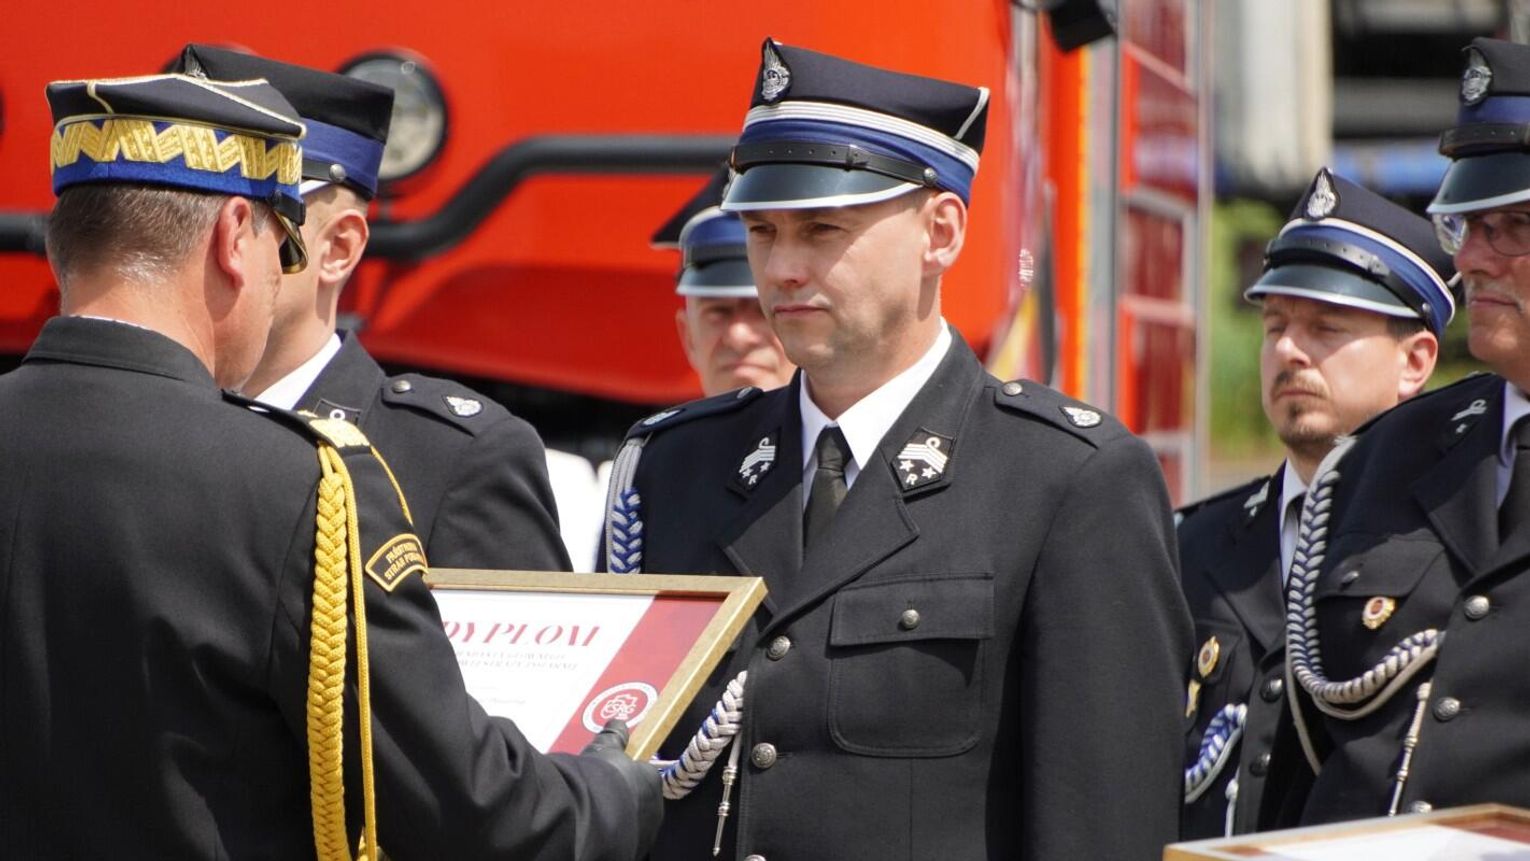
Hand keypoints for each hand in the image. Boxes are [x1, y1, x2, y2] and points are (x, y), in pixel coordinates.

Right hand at [581, 720, 662, 856]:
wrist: (590, 815)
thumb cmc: (599, 779)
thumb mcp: (603, 751)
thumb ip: (613, 737)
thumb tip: (619, 721)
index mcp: (652, 782)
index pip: (643, 779)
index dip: (624, 780)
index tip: (609, 780)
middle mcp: (655, 811)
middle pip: (639, 805)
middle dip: (623, 803)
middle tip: (600, 800)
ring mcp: (644, 836)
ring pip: (632, 827)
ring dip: (618, 823)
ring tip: (595, 819)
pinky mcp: (631, 854)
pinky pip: (622, 845)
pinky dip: (611, 841)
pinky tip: (596, 834)